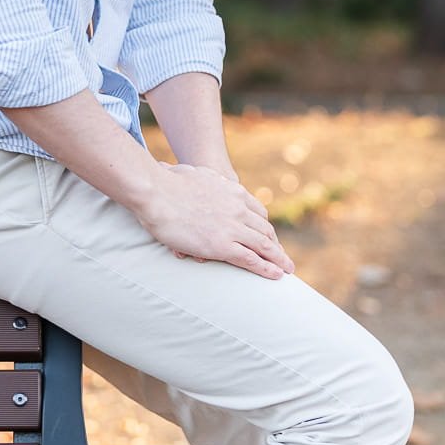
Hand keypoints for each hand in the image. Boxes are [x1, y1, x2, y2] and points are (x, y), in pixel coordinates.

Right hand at [135, 163, 294, 279]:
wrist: (156, 192)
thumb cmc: (165, 181)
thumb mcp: (188, 172)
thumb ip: (190, 175)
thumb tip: (169, 168)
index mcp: (232, 192)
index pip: (257, 212)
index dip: (265, 227)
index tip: (269, 237)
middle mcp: (238, 209)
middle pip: (265, 229)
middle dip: (276, 244)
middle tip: (282, 256)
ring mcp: (232, 227)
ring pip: (264, 246)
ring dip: (279, 259)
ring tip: (288, 269)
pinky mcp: (222, 246)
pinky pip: (251, 259)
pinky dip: (267, 269)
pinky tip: (276, 276)